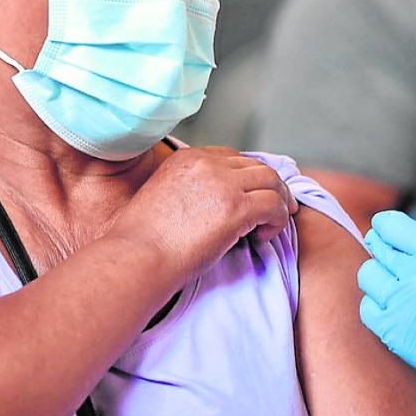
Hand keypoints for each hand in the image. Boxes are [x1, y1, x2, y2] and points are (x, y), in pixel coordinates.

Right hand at [110, 147, 298, 275]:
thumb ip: (188, 191)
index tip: (254, 195)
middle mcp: (207, 164)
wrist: (136, 257)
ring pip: (271, 181)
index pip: (231, 157)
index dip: (248, 177)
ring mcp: (223, 184)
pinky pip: (274, 205)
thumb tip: (211, 207)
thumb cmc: (141, 242)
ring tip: (272, 225)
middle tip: (278, 208)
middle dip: (271, 187)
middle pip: (256, 165)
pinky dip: (277, 220)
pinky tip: (263, 237)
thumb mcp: (161, 198)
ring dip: (278, 202)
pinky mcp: (236, 208)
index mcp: (186, 158)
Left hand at [357, 211, 415, 414]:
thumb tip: (401, 243)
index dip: (386, 228)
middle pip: (377, 247)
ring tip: (396, 289)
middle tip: (390, 261)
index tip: (385, 233)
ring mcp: (401, 302)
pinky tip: (395, 312)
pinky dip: (377, 308)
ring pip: (367, 275)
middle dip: (382, 250)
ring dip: (378, 279)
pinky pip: (367, 309)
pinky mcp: (392, 331)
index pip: (390, 225)